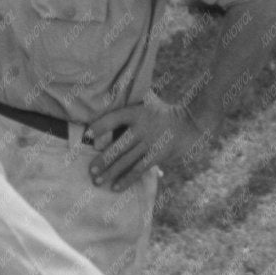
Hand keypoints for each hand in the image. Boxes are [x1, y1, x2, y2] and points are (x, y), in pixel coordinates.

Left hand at [86, 89, 217, 189]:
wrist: (189, 122)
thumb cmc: (162, 111)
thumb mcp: (148, 99)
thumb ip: (131, 95)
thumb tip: (112, 87)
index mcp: (137, 112)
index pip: (114, 118)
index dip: (99, 126)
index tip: (86, 135)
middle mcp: (142, 128)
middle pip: (118, 146)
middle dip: (103, 159)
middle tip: (90, 170)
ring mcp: (150, 143)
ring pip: (127, 161)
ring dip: (111, 172)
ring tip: (97, 181)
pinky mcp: (157, 155)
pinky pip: (139, 169)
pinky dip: (127, 179)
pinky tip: (115, 187)